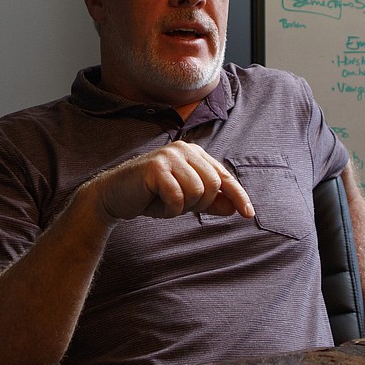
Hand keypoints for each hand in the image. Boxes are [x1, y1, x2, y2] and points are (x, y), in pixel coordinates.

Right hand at [93, 141, 253, 222]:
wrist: (114, 196)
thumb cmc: (151, 196)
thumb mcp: (185, 200)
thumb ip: (210, 202)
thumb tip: (235, 208)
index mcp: (195, 154)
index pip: (224, 176)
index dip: (239, 196)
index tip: (250, 214)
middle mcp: (184, 149)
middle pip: (213, 184)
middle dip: (200, 204)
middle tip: (179, 206)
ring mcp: (170, 156)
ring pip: (197, 191)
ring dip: (182, 206)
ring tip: (165, 202)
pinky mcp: (156, 167)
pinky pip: (178, 197)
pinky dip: (170, 209)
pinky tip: (155, 203)